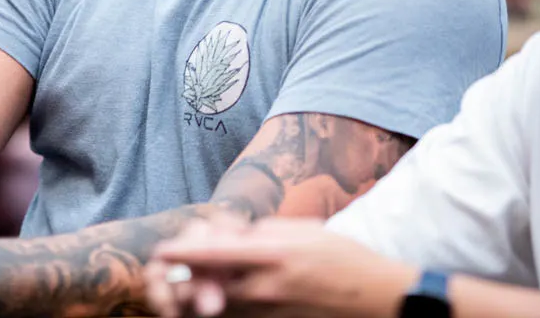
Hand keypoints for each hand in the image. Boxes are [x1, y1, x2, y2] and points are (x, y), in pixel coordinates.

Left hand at [147, 218, 416, 317]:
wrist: (377, 298)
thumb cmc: (344, 257)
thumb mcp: (304, 230)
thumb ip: (264, 232)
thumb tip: (233, 236)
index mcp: (275, 255)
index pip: (216, 254)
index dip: (184, 253)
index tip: (162, 250)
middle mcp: (269, 286)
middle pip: (210, 285)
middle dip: (189, 278)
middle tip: (174, 270)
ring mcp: (272, 311)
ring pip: (223, 304)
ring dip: (207, 292)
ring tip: (203, 281)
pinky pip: (243, 315)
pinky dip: (231, 305)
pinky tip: (230, 295)